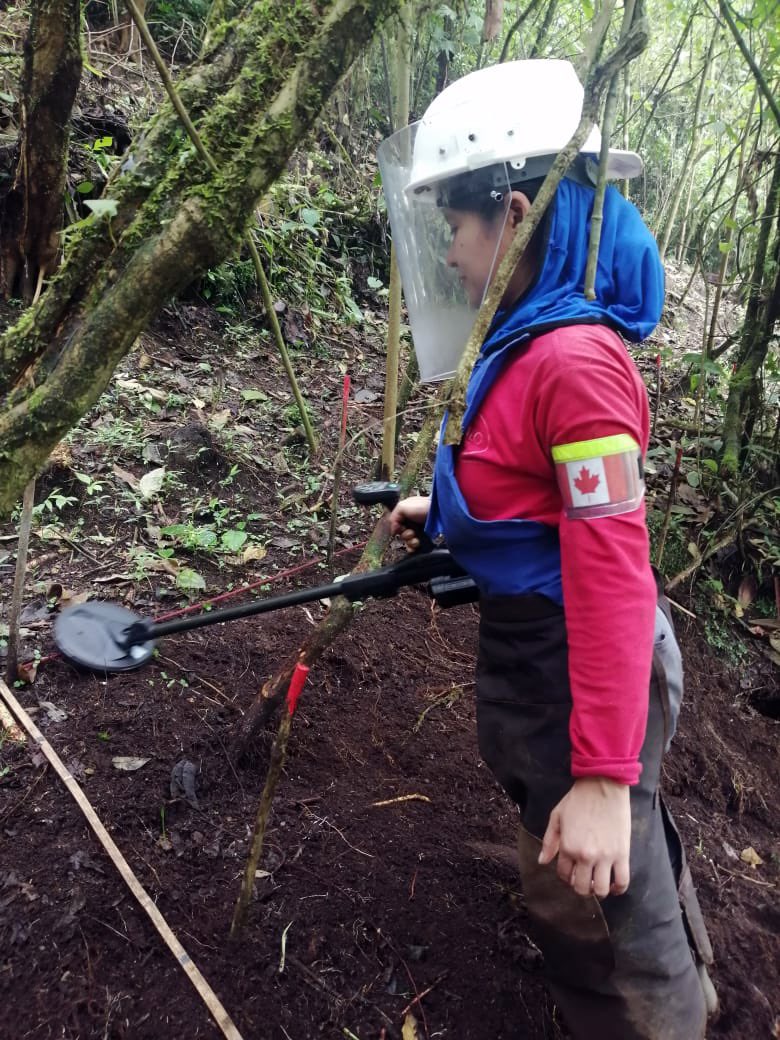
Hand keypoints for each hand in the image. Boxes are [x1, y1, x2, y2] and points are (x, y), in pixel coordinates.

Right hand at [389, 495, 430, 551]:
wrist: (439, 514)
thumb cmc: (422, 507)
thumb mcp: (402, 506)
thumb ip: (393, 517)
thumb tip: (393, 531)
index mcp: (405, 514)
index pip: (396, 525)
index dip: (397, 528)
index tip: (401, 528)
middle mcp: (411, 522)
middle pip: (402, 535)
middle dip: (405, 536)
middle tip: (412, 533)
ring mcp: (418, 531)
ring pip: (408, 542)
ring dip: (410, 542)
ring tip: (416, 539)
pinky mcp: (425, 538)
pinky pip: (415, 546)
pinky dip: (414, 548)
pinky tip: (417, 545)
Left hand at [538, 777, 630, 898]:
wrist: (602, 785)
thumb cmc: (578, 799)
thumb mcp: (557, 817)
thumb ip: (549, 841)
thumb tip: (542, 862)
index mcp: (567, 846)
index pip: (564, 875)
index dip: (567, 876)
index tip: (572, 871)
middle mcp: (585, 855)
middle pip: (582, 887)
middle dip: (581, 887)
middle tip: (584, 879)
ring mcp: (605, 856)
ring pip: (601, 889)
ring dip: (598, 891)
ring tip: (598, 883)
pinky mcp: (622, 854)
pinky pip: (622, 881)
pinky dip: (618, 889)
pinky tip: (614, 886)